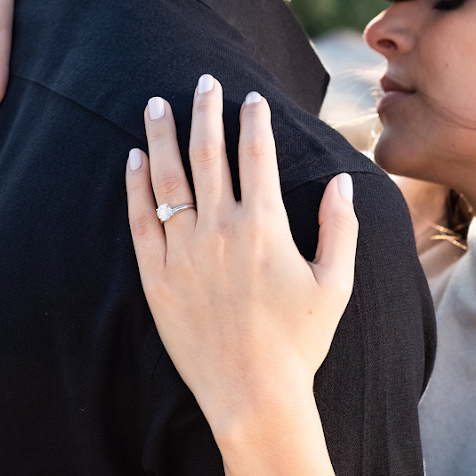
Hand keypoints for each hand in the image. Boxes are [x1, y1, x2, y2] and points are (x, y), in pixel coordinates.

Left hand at [125, 75, 358, 440]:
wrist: (252, 394)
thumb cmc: (299, 342)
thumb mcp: (334, 284)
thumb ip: (338, 227)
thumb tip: (341, 181)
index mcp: (264, 226)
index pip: (256, 155)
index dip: (253, 121)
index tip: (251, 98)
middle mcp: (219, 230)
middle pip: (208, 153)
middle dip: (206, 111)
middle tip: (204, 81)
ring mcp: (183, 251)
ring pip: (167, 177)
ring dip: (162, 135)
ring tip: (157, 104)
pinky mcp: (156, 275)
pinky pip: (141, 218)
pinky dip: (135, 184)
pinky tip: (134, 158)